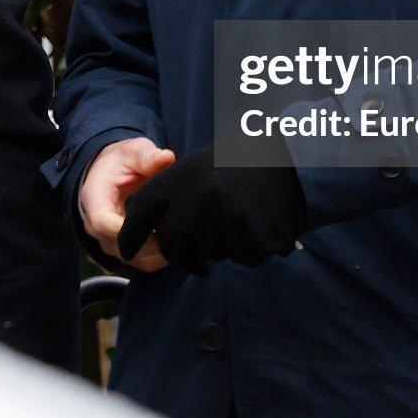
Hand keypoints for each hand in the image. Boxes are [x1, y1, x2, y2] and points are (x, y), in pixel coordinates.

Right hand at [78, 137, 175, 271]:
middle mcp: (96, 227)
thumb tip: (167, 157)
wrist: (110, 172)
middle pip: (123, 248)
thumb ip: (147, 156)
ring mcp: (109, 241)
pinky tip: (176, 239)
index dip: (132, 230)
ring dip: (160, 253)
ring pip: (135, 260)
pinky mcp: (123, 249)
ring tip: (182, 235)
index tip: (160, 223)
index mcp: (94, 200)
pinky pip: (142, 262)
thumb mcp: (132, 151)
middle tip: (181, 230)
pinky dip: (161, 256)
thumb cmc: (120, 161)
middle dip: (154, 244)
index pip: (105, 224)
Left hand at [116, 136, 305, 274]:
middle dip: (185, 257)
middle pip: (173, 248)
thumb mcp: (196, 167)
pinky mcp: (250, 240)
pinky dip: (253, 246)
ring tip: (244, 215)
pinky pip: (244, 257)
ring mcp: (220, 224)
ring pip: (213, 254)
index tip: (126, 252)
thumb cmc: (242, 162)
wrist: (291, 157)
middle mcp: (191, 205)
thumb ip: (170, 196)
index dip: (130, 237)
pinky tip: (263, 222)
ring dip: (226, 245)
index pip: (137, 215)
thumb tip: (147, 223)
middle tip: (198, 261)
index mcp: (175, 181)